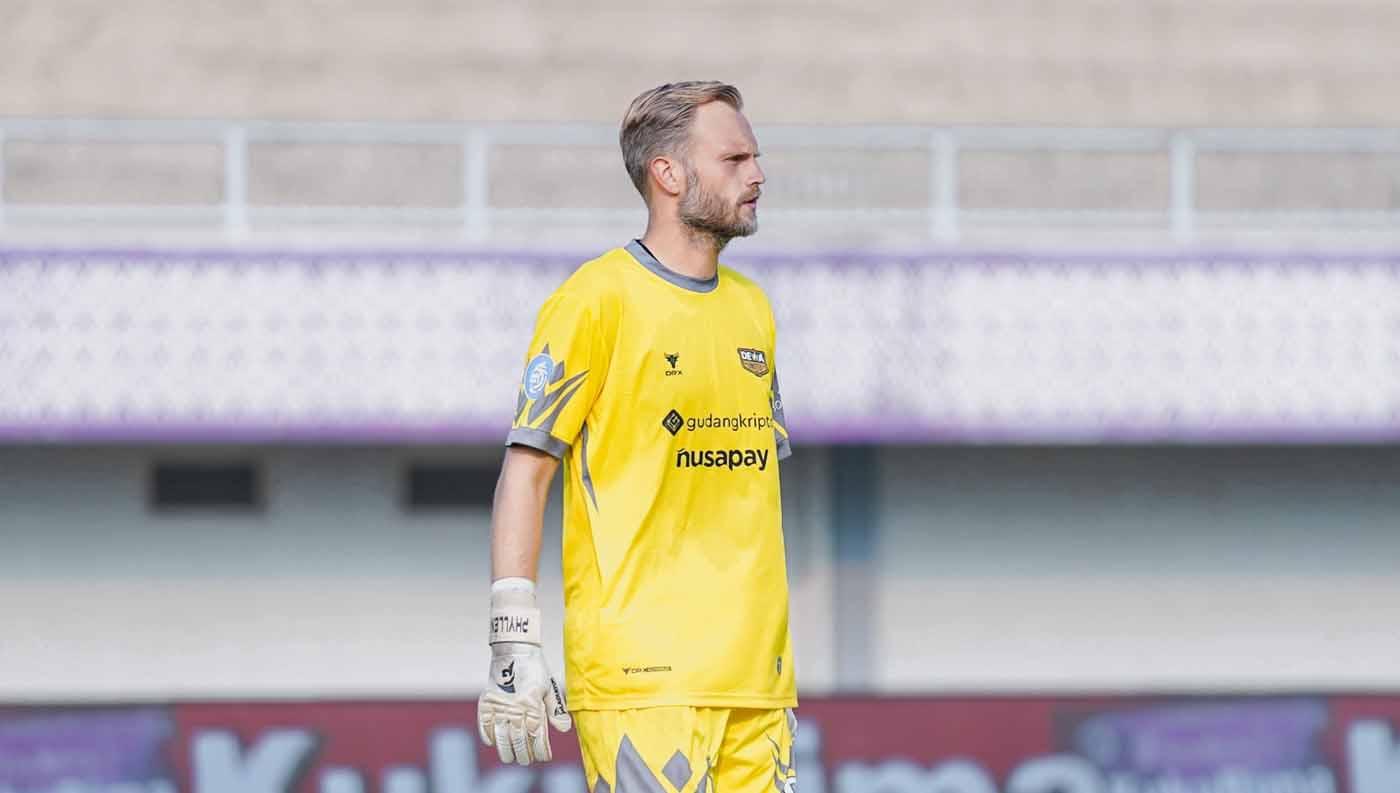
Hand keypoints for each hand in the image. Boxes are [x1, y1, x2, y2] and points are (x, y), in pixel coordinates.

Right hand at [477, 581, 571, 765]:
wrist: (514, 649)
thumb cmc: (535, 668)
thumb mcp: (549, 686)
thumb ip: (556, 709)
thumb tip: (564, 730)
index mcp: (533, 703)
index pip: (537, 735)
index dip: (541, 750)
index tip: (545, 758)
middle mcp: (516, 706)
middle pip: (519, 739)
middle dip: (524, 754)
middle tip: (527, 761)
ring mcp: (500, 704)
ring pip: (502, 735)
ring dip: (506, 750)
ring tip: (510, 759)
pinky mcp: (486, 700)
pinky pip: (484, 724)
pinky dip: (488, 735)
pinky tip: (492, 743)